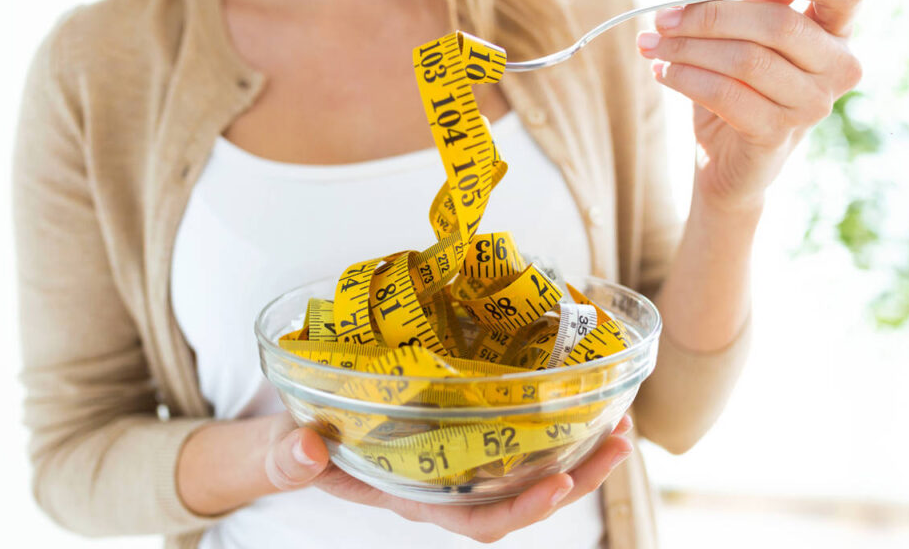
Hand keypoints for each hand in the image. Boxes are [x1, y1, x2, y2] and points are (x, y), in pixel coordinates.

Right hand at [268, 413, 633, 542]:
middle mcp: (448, 485)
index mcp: (415, 498)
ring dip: (580, 448)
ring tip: (621, 418)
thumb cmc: (299, 446)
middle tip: (621, 438)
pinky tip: (578, 390)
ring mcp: (460, 459)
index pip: (477, 520)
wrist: (301, 434)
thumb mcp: (287, 452)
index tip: (561, 482)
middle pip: (525, 495)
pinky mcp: (463, 428)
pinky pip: (517, 434)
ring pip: (531, 467)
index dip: (521, 509)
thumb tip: (304, 451)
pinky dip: (553, 420)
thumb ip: (290, 458)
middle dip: (578, 475)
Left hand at [636, 0, 865, 212]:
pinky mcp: (778, 134)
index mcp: (836, 31)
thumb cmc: (738, 89)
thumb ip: (748, 7)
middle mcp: (838, 68)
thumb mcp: (746, 40)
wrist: (727, 161)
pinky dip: (686, 78)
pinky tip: (662, 72)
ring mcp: (812, 105)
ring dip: (688, 48)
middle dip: (711, 16)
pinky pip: (727, 95)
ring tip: (652, 44)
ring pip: (747, 60)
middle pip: (779, 24)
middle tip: (663, 18)